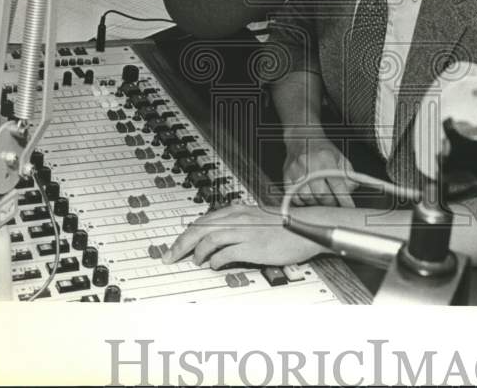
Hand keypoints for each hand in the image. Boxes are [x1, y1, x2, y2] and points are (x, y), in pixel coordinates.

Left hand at [163, 205, 324, 268]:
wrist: (305, 228)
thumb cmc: (283, 227)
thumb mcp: (255, 220)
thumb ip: (237, 226)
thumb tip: (217, 241)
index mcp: (237, 211)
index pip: (203, 221)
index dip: (186, 235)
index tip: (175, 247)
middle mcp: (238, 218)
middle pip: (200, 228)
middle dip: (181, 244)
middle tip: (170, 257)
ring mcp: (245, 231)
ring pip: (210, 238)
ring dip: (198, 252)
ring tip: (196, 262)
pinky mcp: (253, 246)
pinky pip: (227, 253)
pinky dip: (216, 260)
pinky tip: (215, 265)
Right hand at [283, 136, 355, 206]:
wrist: (302, 137)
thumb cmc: (322, 149)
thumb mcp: (339, 157)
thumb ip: (348, 174)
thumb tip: (351, 190)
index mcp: (326, 158)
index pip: (337, 185)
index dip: (344, 199)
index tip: (349, 207)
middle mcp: (310, 164)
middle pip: (322, 194)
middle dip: (330, 203)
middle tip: (334, 203)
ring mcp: (296, 170)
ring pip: (308, 198)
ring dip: (316, 203)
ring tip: (322, 199)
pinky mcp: (286, 176)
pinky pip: (294, 197)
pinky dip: (303, 201)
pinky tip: (309, 197)